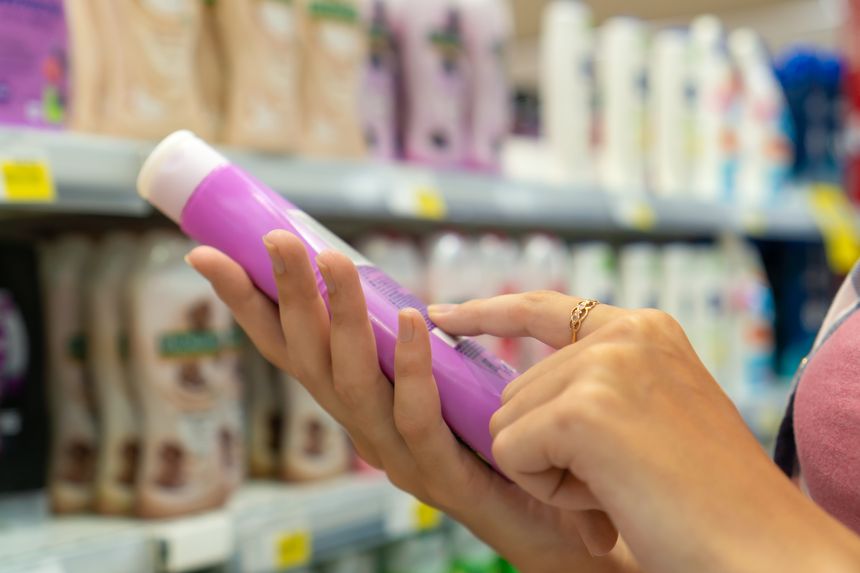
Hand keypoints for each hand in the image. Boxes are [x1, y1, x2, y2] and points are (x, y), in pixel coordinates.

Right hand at [186, 232, 637, 572]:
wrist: (541, 526)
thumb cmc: (490, 446)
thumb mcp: (440, 385)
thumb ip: (416, 351)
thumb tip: (409, 299)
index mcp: (356, 405)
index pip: (290, 349)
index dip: (249, 305)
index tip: (206, 255)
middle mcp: (362, 430)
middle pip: (310, 358)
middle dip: (289, 296)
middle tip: (275, 237)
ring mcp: (396, 457)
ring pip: (352, 382)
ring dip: (341, 320)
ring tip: (333, 261)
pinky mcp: (441, 475)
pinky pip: (417, 417)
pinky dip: (412, 365)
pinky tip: (416, 319)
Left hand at [434, 294, 859, 572]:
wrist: (761, 549)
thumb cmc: (708, 498)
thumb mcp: (653, 414)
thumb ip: (595, 386)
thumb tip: (511, 393)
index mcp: (645, 330)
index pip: (543, 308)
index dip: (486, 313)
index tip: (444, 315)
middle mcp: (625, 333)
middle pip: (516, 390)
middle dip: (549, 449)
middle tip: (621, 477)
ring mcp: (605, 367)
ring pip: (508, 423)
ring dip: (551, 472)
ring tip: (622, 486)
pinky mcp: (584, 410)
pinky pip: (511, 453)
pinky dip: (548, 491)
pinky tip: (607, 497)